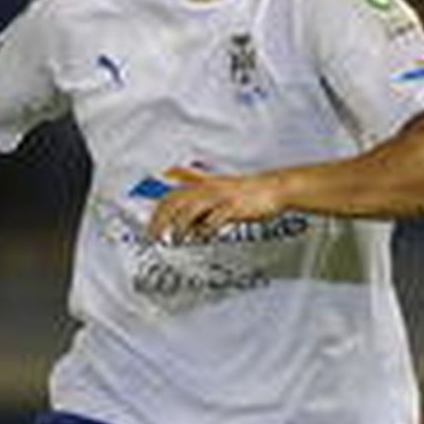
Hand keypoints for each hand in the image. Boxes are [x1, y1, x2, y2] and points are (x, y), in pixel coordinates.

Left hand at [147, 167, 289, 244]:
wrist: (275, 188)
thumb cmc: (249, 193)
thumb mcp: (220, 195)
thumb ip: (201, 208)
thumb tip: (186, 227)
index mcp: (203, 184)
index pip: (171, 194)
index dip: (157, 211)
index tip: (148, 228)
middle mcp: (208, 188)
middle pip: (175, 201)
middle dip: (161, 219)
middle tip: (153, 237)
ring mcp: (219, 196)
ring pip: (190, 208)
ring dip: (179, 225)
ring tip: (174, 239)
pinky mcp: (233, 206)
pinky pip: (213, 219)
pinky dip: (203, 230)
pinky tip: (199, 239)